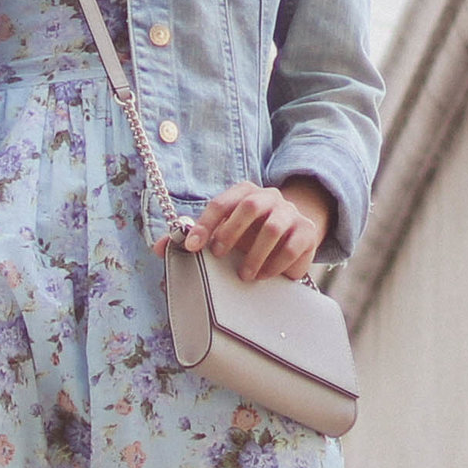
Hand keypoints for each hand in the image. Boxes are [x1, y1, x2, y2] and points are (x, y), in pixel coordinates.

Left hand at [175, 179, 329, 282]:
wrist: (293, 234)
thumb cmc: (249, 234)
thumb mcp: (222, 233)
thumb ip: (193, 238)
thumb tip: (159, 248)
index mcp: (244, 192)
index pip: (221, 203)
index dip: (204, 224)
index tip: (191, 247)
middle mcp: (269, 197)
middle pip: (250, 206)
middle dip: (231, 232)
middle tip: (219, 255)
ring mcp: (290, 213)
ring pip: (273, 227)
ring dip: (254, 255)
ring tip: (244, 275)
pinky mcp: (307, 232)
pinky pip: (292, 246)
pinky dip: (275, 264)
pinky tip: (264, 275)